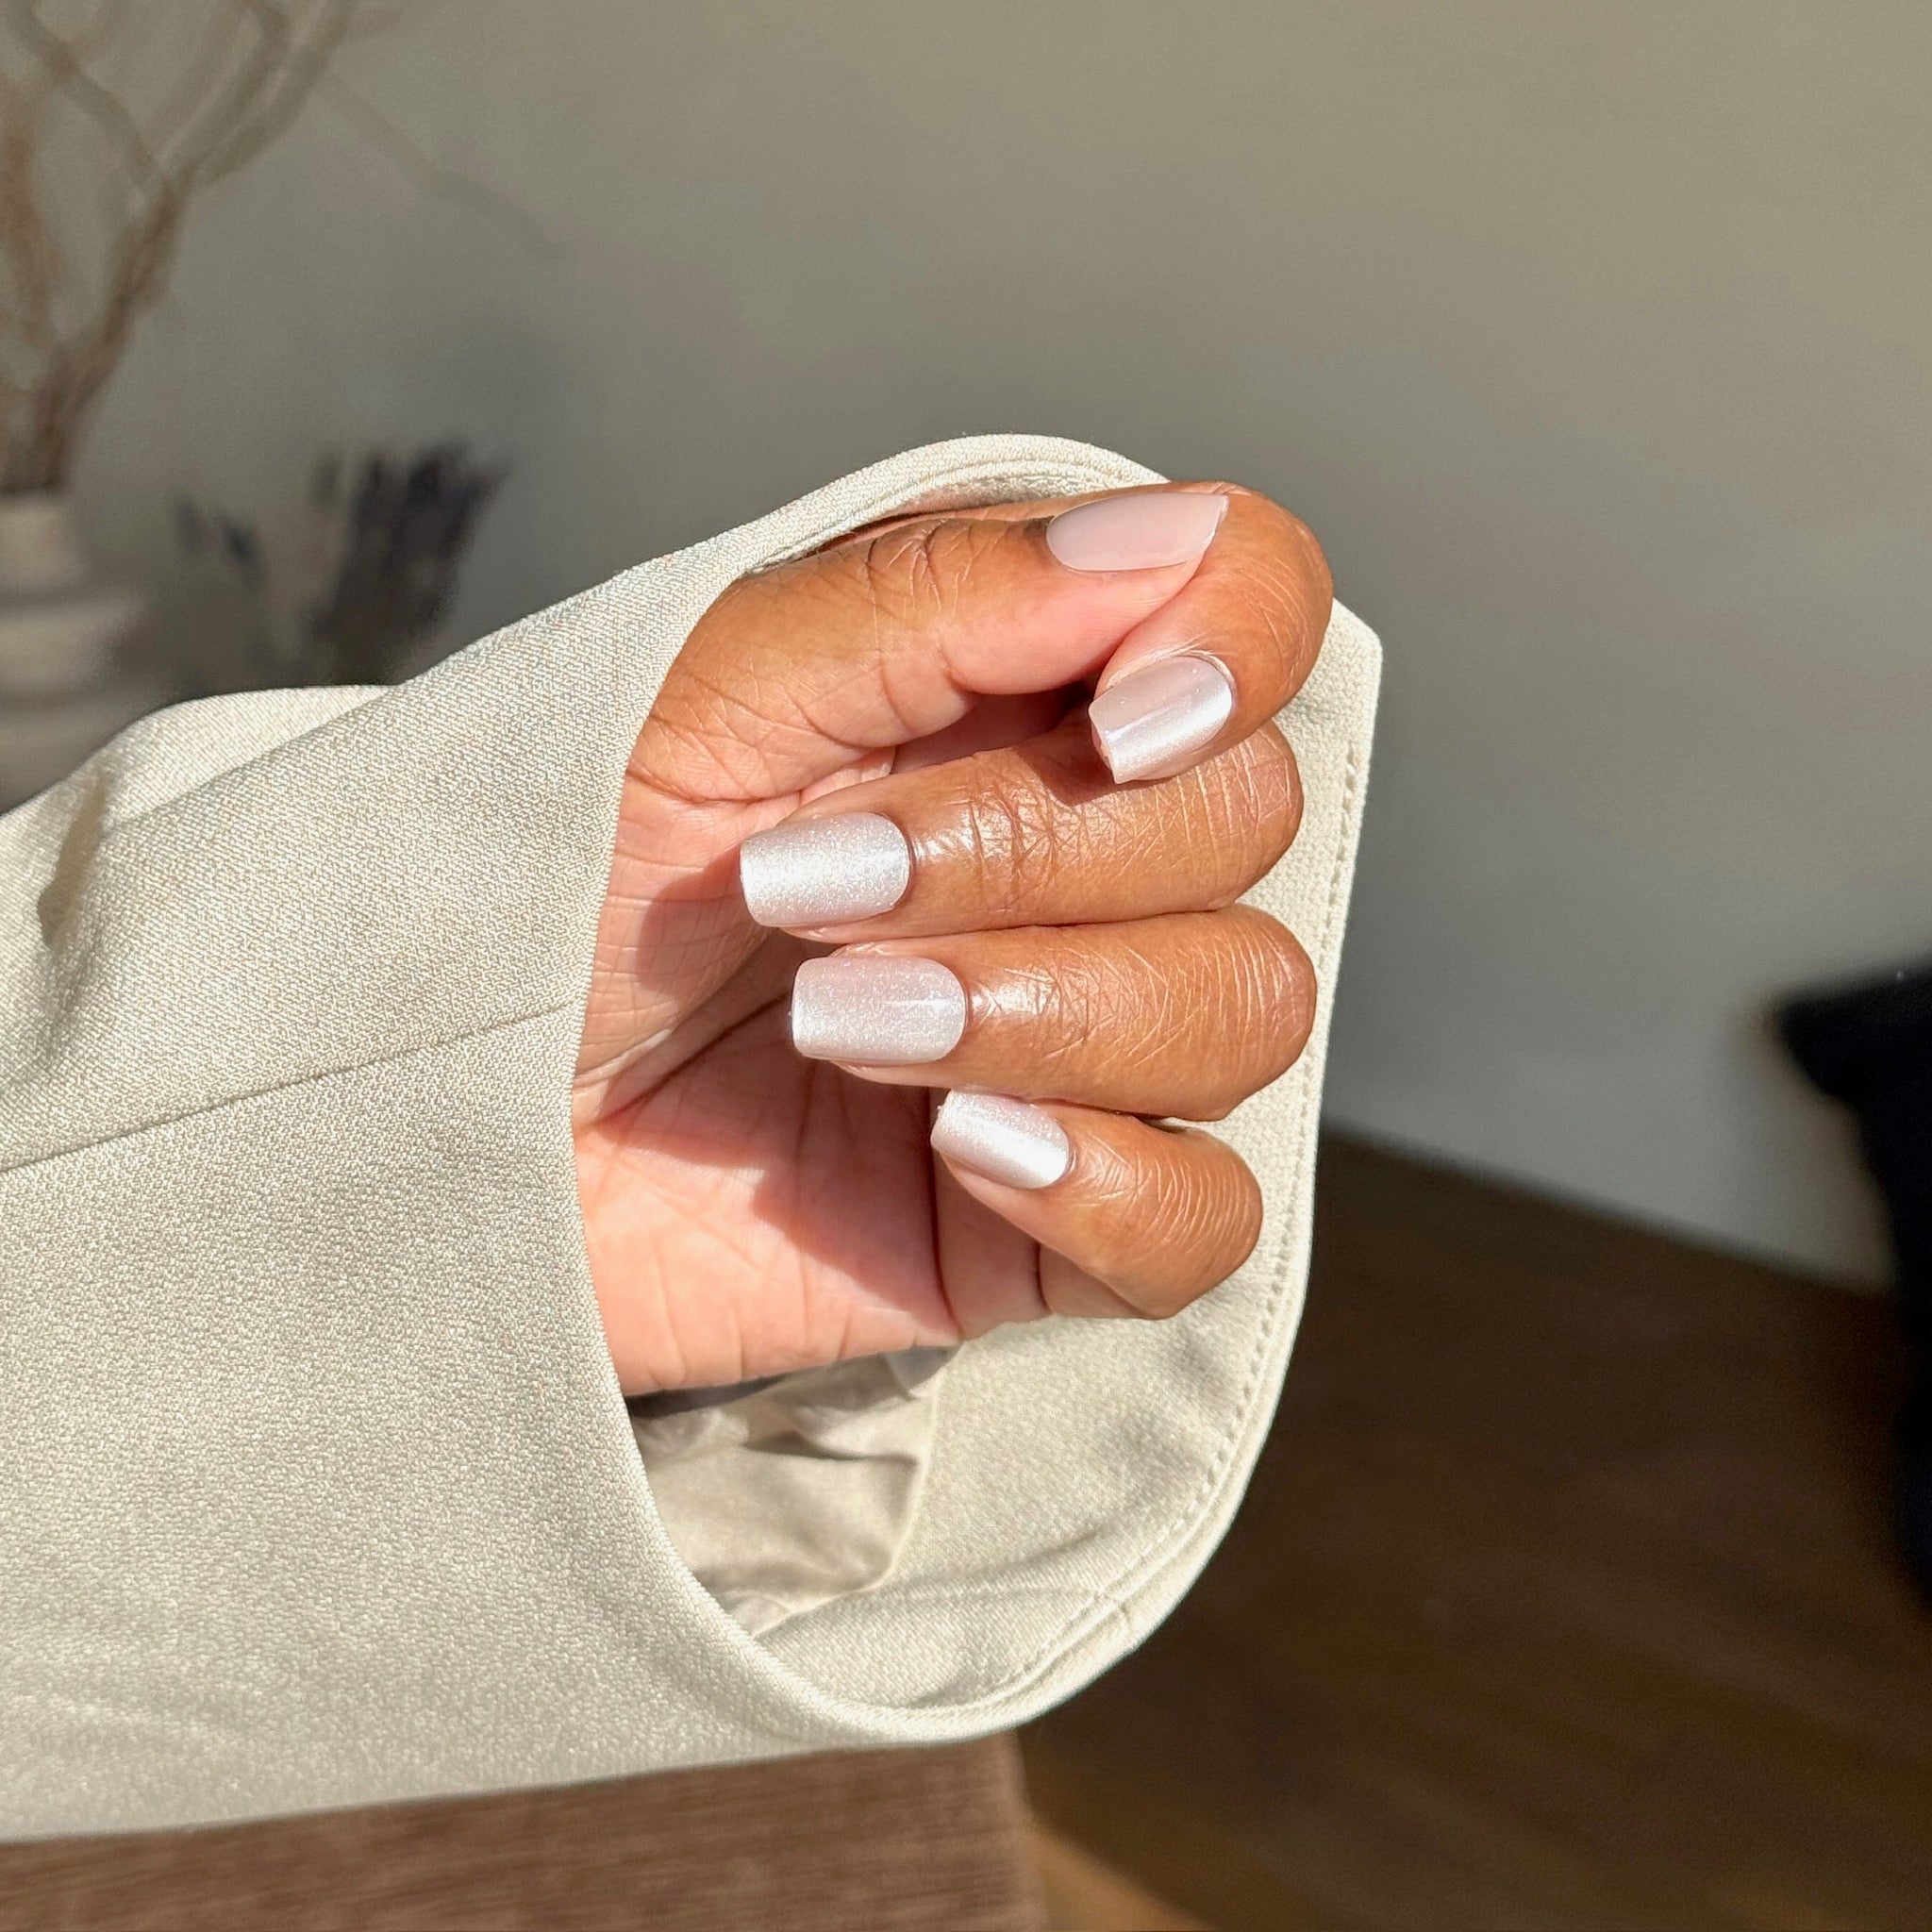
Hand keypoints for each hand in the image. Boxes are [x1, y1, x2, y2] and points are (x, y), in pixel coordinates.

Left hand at [574, 485, 1332, 1393]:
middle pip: (1247, 819)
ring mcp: (1076, 1039)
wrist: (418, 1115)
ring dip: (1043, 1015)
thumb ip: (933, 601)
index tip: (1115, 721)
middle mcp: (1077, 849)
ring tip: (828, 1026)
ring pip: (1247, 1012)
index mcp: (1009, 686)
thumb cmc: (535, 879)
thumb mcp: (695, 698)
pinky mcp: (1052, 1220)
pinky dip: (1104, 1183)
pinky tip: (954, 1151)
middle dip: (1030, 859)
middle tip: (801, 895)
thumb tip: (1168, 539)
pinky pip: (1205, 1217)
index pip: (1250, 605)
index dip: (1235, 645)